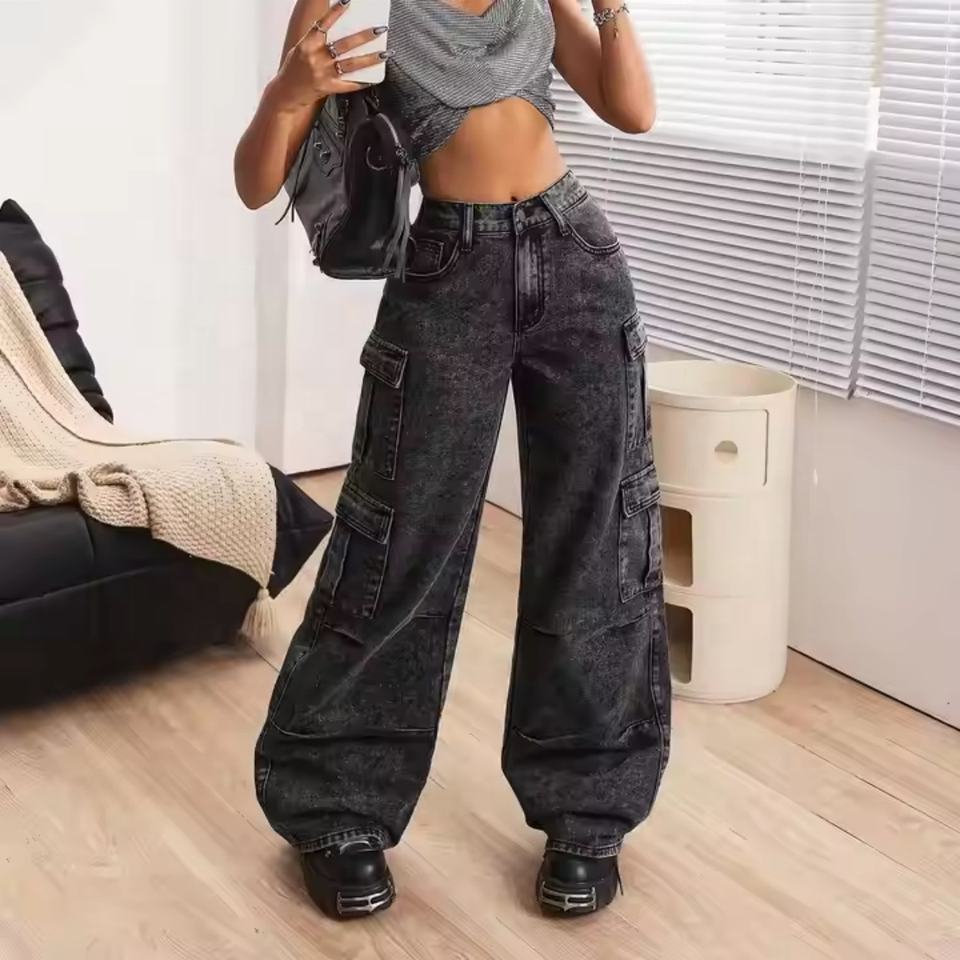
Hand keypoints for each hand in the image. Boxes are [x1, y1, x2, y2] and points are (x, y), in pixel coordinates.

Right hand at [271, 2, 388, 110]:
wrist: (286, 93)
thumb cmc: (294, 69)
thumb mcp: (301, 49)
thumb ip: (317, 40)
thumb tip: (336, 29)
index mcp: (307, 45)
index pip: (323, 24)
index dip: (335, 12)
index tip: (348, 2)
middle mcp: (316, 58)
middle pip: (344, 44)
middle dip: (364, 36)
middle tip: (379, 29)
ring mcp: (323, 74)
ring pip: (351, 64)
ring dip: (370, 58)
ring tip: (384, 53)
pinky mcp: (328, 88)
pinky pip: (349, 85)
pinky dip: (361, 82)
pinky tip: (373, 79)